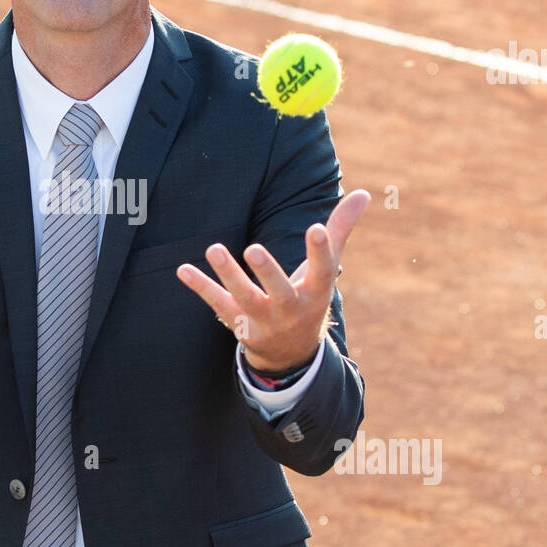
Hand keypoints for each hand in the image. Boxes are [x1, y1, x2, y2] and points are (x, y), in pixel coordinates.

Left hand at [175, 189, 369, 373]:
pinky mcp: (240, 324)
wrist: (291, 353)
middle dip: (267, 271)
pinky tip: (183, 269)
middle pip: (280, 291)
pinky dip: (201, 287)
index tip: (316, 229)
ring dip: (229, 275)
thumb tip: (363, 193)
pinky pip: (218, 304)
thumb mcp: (326, 268)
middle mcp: (291, 309)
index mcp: (316, 292)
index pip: (322, 272)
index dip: (320, 251)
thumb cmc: (309, 296)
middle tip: (253, 248)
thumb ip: (340, 229)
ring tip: (214, 249)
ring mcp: (264, 320)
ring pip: (245, 298)